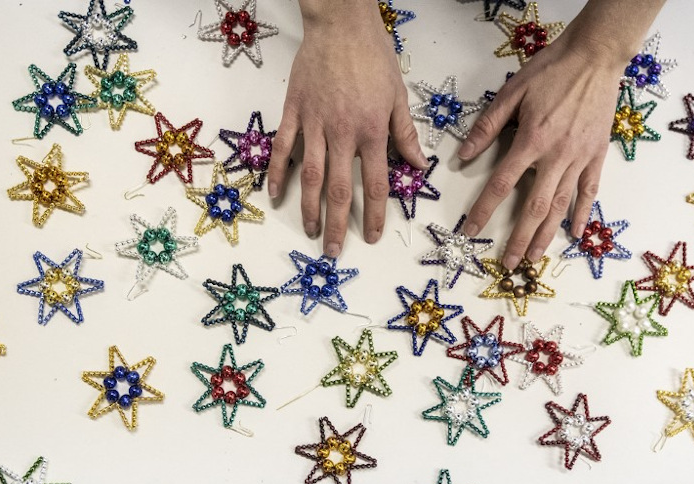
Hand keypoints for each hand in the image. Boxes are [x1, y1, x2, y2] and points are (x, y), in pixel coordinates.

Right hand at [267, 1, 426, 256]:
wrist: (340, 23)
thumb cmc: (374, 56)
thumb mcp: (398, 95)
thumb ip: (405, 134)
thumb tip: (419, 166)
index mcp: (372, 131)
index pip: (375, 184)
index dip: (375, 214)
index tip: (372, 237)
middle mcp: (342, 133)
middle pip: (339, 188)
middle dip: (337, 223)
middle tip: (333, 251)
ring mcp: (314, 123)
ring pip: (310, 175)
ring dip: (309, 207)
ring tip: (309, 231)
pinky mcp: (293, 110)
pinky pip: (282, 147)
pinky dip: (276, 172)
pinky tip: (274, 195)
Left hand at [458, 22, 630, 269]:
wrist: (596, 57)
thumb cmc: (552, 69)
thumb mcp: (512, 92)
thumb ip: (488, 126)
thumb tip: (463, 154)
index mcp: (532, 141)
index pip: (502, 184)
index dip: (484, 209)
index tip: (471, 230)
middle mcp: (557, 156)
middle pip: (534, 207)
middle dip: (519, 238)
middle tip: (508, 263)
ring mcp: (580, 158)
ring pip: (562, 205)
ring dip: (547, 235)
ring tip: (535, 258)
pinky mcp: (597, 155)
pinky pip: (590, 191)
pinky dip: (582, 214)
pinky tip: (575, 233)